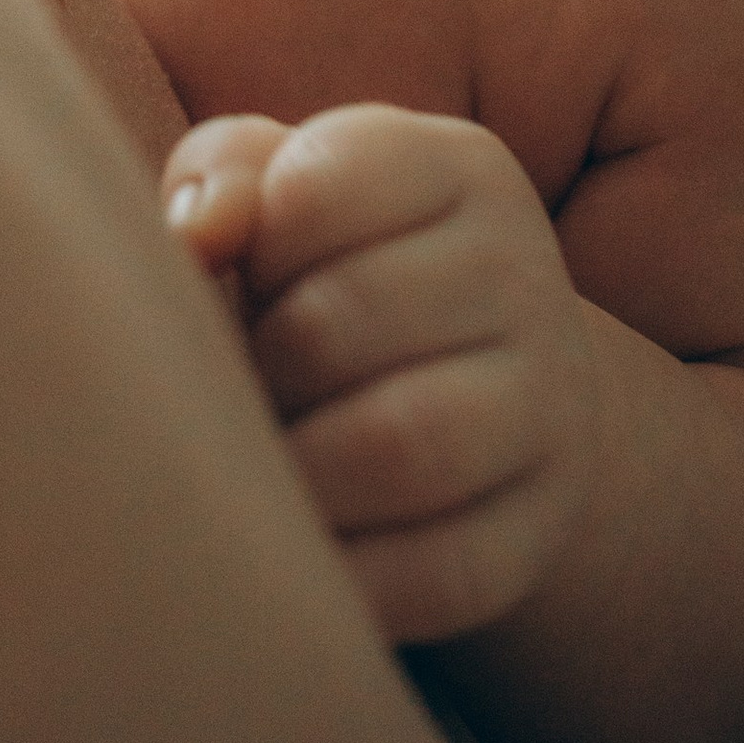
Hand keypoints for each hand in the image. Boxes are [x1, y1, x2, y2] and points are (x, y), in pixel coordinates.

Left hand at [165, 104, 593, 648]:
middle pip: (337, 322)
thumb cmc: (339, 273)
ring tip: (268, 467)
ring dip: (297, 471)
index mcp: (457, 168)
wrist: (484, 395)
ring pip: (399, 446)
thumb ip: (226, 178)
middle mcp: (522, 273)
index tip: (247, 277)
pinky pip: (439, 568)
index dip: (246, 250)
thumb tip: (194, 236)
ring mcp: (549, 406)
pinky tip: (303, 555)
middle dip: (258, 371)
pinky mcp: (539, 527)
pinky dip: (347, 574)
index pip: (312, 188)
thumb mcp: (286, 194)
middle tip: (238, 393)